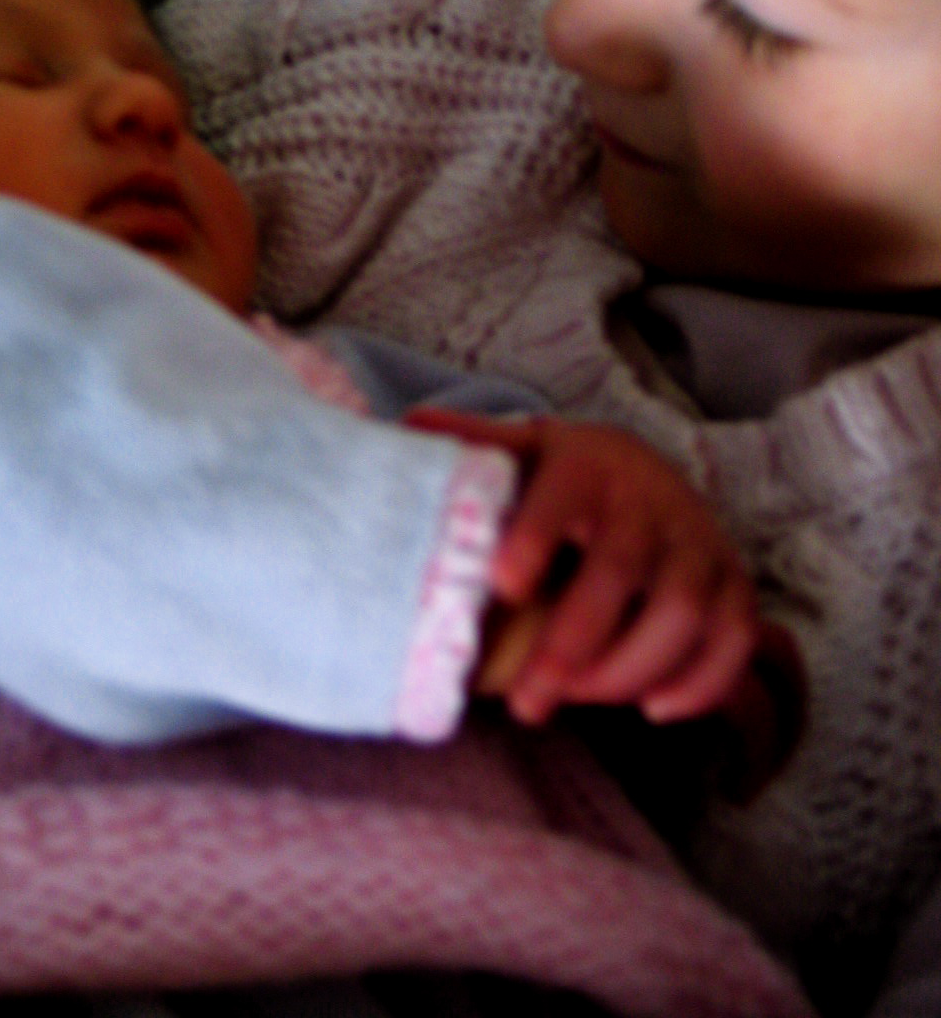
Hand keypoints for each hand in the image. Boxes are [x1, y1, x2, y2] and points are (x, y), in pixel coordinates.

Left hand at [406, 410, 758, 726]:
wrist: (643, 472)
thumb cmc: (563, 478)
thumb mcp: (517, 453)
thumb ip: (468, 445)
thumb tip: (402, 429)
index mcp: (585, 464)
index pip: (564, 494)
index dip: (538, 536)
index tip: (504, 585)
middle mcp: (649, 498)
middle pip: (622, 568)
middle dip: (575, 639)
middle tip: (527, 700)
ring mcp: (698, 540)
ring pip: (683, 609)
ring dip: (631, 667)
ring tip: (575, 699)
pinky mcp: (732, 581)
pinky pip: (735, 636)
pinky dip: (703, 679)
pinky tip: (652, 708)